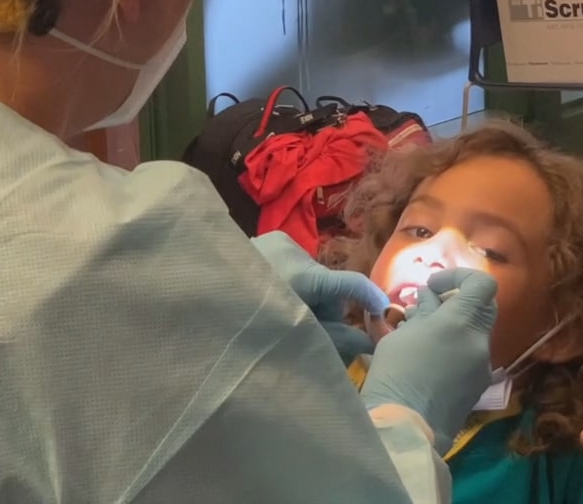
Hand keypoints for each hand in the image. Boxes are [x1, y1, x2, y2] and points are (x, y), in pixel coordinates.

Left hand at [251, 231, 387, 362]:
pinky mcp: (267, 238)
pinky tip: (272, 294)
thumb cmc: (250, 325)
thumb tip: (369, 345)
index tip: (382, 311)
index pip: (349, 284)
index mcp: (303, 277)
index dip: (370, 297)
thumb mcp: (296, 336)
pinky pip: (294, 263)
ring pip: (311, 274)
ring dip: (307, 295)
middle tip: (307, 327)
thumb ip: (335, 340)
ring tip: (281, 311)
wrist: (200, 297)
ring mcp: (278, 240)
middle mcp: (294, 252)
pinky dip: (291, 281)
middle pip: (328, 284)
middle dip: (325, 307)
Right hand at [360, 268, 496, 452]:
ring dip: (454, 327)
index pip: (483, 284)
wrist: (405, 428)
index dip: (459, 277)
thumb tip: (430, 299)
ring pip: (475, 333)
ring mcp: (483, 366)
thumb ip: (423, 313)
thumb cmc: (395, 375)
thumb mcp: (401, 335)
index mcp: (462, 322)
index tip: (433, 287)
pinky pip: (471, 357)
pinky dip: (455, 350)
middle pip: (482, 307)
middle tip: (426, 310)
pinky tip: (429, 361)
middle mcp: (480, 341)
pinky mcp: (478, 386)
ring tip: (420, 337)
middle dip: (456, 302)